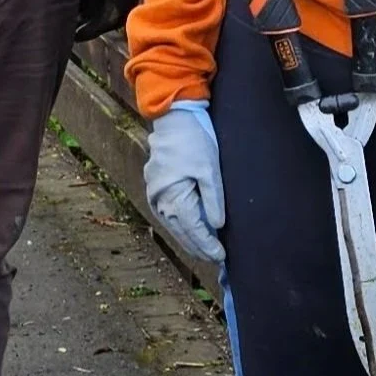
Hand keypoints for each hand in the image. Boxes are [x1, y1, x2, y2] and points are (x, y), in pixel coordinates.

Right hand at [144, 103, 224, 263]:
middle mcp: (159, 200)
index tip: (221, 257)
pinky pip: (167, 213)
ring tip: (204, 249)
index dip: (207, 245)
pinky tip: (189, 229)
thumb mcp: (210, 169)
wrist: (173, 116)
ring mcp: (154, 193)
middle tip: (216, 258)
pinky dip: (179, 224)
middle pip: (181, 232)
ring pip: (172, 225)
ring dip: (188, 238)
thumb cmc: (194, 140)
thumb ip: (213, 200)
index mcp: (174, 197)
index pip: (193, 231)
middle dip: (198, 247)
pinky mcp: (154, 186)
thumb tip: (217, 226)